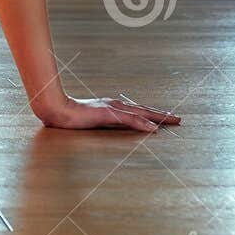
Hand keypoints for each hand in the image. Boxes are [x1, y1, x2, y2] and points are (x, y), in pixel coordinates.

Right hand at [36, 93, 179, 131]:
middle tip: (178, 118)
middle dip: (161, 115)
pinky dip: (143, 124)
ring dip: (158, 117)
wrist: (56, 110)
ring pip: (141, 113)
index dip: (151, 114)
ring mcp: (112, 109)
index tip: (164, 118)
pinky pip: (130, 120)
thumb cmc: (68, 116)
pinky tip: (154, 129)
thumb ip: (99, 122)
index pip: (136, 111)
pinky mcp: (108, 114)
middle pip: (143, 110)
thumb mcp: (88, 120)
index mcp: (111, 107)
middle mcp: (115, 105)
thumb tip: (109, 126)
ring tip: (173, 120)